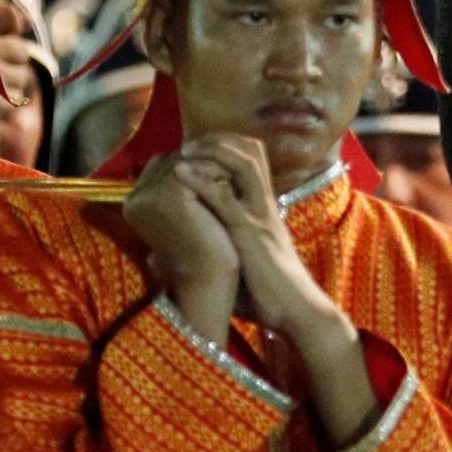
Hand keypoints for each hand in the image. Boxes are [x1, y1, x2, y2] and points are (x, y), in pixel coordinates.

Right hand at [123, 150, 239, 342]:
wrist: (209, 282)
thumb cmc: (203, 255)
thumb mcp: (186, 219)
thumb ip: (183, 195)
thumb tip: (198, 169)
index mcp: (134, 204)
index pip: (161, 168)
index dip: (190, 165)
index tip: (216, 167)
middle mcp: (135, 198)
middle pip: (170, 161)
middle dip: (200, 159)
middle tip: (228, 162)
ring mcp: (149, 195)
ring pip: (184, 161)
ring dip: (210, 162)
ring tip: (233, 170)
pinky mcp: (170, 195)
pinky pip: (196, 169)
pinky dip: (216, 171)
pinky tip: (233, 178)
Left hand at [173, 134, 334, 339]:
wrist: (298, 311)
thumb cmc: (268, 295)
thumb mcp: (234, 269)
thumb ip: (199, 256)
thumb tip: (154, 261)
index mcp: (262, 209)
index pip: (252, 161)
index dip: (225, 148)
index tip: (193, 151)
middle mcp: (264, 205)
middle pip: (251, 151)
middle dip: (219, 140)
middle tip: (189, 144)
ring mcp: (259, 215)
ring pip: (244, 163)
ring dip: (213, 150)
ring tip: (186, 150)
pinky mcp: (251, 233)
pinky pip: (226, 198)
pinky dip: (202, 181)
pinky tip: (180, 172)